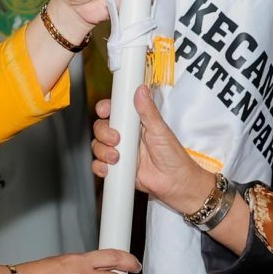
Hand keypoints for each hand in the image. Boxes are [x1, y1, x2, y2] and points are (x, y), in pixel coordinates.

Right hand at [90, 86, 211, 216]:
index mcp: (135, 123)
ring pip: (98, 146)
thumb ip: (148, 110)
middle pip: (101, 127)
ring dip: (103, 152)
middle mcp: (125, 136)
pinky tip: (110, 168)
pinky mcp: (117, 168)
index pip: (113, 110)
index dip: (105, 109)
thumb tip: (141, 90)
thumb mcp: (160, 130)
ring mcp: (119, 152)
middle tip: (116, 140)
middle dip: (104, 133)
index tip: (105, 111)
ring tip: (117, 157)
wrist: (175, 183)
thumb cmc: (173, 156)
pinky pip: (98, 165)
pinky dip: (100, 167)